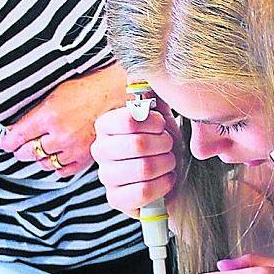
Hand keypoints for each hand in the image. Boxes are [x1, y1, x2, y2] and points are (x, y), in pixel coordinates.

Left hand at [0, 63, 127, 176]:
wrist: (114, 96)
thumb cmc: (87, 91)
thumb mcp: (55, 95)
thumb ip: (35, 113)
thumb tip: (16, 129)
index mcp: (50, 116)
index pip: (19, 135)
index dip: (8, 141)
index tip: (5, 144)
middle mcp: (61, 135)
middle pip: (30, 152)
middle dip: (21, 150)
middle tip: (19, 147)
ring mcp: (74, 148)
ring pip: (46, 163)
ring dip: (40, 158)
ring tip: (41, 150)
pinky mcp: (86, 157)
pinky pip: (63, 170)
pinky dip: (57, 166)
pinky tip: (57, 156)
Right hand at [90, 98, 181, 217]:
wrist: (173, 176)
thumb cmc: (164, 144)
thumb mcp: (161, 116)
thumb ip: (152, 95)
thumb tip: (141, 73)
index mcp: (106, 125)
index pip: (129, 119)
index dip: (154, 123)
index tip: (162, 126)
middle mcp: (100, 150)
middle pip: (138, 144)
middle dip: (164, 145)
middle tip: (169, 146)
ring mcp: (106, 176)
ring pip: (143, 168)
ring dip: (166, 164)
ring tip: (168, 162)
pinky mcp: (115, 199)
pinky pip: (142, 191)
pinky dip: (162, 185)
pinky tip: (165, 180)